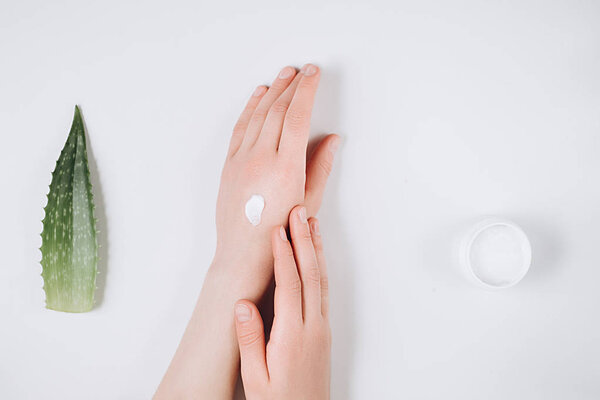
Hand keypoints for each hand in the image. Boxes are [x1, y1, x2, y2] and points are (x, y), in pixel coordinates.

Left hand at [214, 64, 338, 297]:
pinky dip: (250, 108)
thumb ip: (321, 167)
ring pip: (257, 115)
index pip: (296, 117)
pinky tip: (259, 96)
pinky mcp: (229, 164)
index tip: (314, 74)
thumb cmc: (280, 234)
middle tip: (303, 70)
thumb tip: (331, 139)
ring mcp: (241, 160)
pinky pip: (239, 128)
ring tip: (284, 75)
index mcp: (286, 168)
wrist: (243, 254)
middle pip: (277, 111)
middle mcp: (261, 159)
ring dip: (272, 92)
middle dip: (291, 86)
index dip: (306, 91)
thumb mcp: (309, 202)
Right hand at [234, 205, 330, 399]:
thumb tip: (242, 305)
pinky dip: (320, 269)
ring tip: (312, 225)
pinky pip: (324, 292)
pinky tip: (316, 259)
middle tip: (299, 212)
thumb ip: (250, 341)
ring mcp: (322, 329)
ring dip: (316, 251)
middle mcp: (313, 328)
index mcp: (293, 337)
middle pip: (311, 275)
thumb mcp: (255, 378)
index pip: (290, 286)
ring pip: (321, 281)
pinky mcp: (324, 332)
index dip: (284, 255)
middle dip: (305, 241)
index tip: (278, 230)